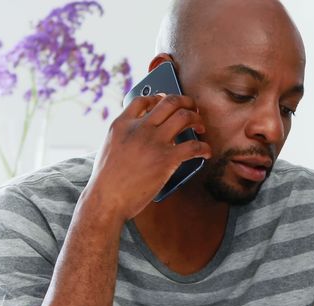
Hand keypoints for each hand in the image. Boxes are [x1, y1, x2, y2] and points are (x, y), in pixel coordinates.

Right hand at [82, 94, 211, 222]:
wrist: (107, 199)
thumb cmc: (107, 181)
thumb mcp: (109, 148)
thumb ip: (124, 136)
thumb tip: (141, 134)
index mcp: (122, 124)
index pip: (143, 100)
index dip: (158, 97)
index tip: (167, 102)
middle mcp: (139, 128)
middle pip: (169, 102)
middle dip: (185, 101)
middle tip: (193, 108)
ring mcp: (154, 142)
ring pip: (184, 116)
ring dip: (196, 119)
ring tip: (200, 127)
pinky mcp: (166, 159)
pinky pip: (194, 146)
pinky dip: (204, 147)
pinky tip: (206, 152)